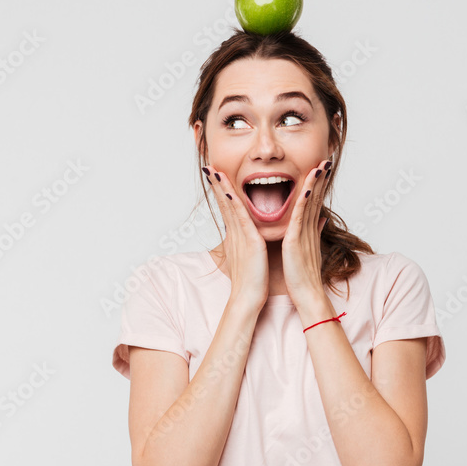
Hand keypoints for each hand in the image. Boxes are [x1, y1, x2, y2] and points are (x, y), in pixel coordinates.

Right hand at [202, 165, 268, 312]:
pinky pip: (239, 218)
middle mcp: (235, 233)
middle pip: (224, 203)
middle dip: (217, 184)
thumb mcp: (254, 256)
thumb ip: (255, 242)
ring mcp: (239, 237)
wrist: (249, 299)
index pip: (229, 208)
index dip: (223, 191)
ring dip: (221, 188)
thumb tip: (257, 236)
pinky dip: (233, 204)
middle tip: (209, 166)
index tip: (218, 175)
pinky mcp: (248, 242)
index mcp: (238, 236)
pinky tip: (228, 191)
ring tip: (213, 170)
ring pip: (229, 207)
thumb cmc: (253, 281)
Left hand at [282, 159, 331, 309]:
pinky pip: (300, 217)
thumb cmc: (303, 276)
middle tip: (325, 159)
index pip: (315, 201)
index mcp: (309, 230)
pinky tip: (306, 188)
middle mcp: (310, 228)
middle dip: (321, 177)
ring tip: (320, 164)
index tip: (321, 167)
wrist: (307, 295)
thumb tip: (320, 219)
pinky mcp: (297, 240)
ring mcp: (304, 233)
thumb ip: (313, 232)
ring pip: (311, 203)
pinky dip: (304, 202)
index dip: (318, 184)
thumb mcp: (309, 249)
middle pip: (316, 197)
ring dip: (315, 183)